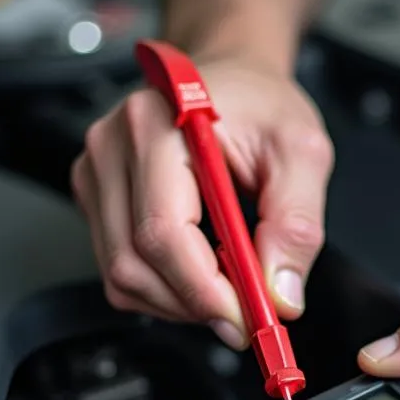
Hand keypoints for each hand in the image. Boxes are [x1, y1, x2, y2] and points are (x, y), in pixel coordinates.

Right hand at [72, 56, 333, 348]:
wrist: (233, 81)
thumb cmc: (261, 106)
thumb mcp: (303, 153)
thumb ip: (297, 224)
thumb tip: (281, 294)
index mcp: (159, 124)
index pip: (162, 232)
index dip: (204, 290)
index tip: (247, 317)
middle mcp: (112, 146)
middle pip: (133, 263)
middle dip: (195, 304)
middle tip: (247, 315)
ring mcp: (96, 174)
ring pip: (122, 278)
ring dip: (179, 303)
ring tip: (227, 289)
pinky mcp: (96, 199)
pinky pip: (119, 271)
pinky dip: (163, 291)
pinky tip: (199, 274)